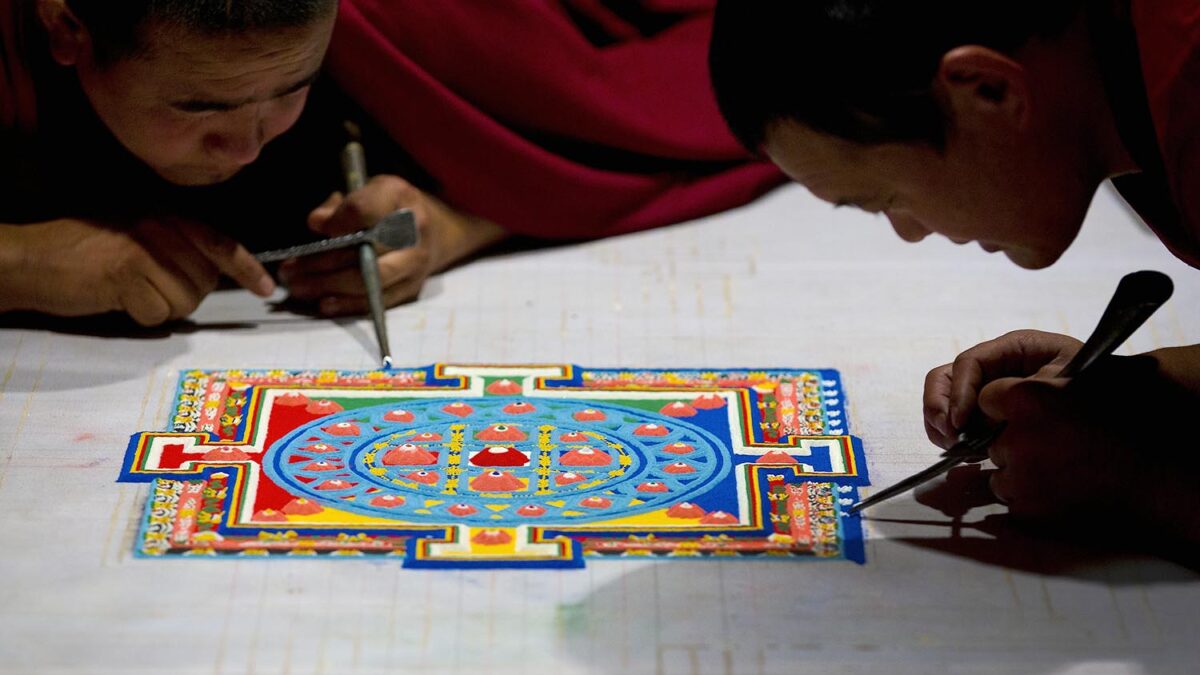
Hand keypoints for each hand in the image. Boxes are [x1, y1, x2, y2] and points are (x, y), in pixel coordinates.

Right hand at [0, 218, 274, 325]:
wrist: (30, 258)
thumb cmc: (82, 252)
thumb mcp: (135, 237)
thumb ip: (174, 249)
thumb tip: (213, 274)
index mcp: (165, 217)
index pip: (220, 243)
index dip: (247, 268)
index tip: (266, 289)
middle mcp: (160, 229)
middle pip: (204, 283)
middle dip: (183, 296)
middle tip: (146, 288)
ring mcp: (145, 251)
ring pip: (184, 302)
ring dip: (159, 308)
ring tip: (128, 292)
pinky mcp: (127, 276)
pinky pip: (156, 314)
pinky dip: (138, 316)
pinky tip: (116, 300)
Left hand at [277, 176, 507, 315]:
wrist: (435, 230)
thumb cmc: (389, 207)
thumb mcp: (366, 190)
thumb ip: (339, 205)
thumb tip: (316, 224)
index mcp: (400, 196)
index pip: (363, 209)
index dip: (337, 220)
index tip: (315, 227)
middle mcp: (414, 230)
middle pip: (364, 251)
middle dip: (321, 263)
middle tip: (289, 270)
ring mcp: (416, 263)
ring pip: (369, 281)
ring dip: (329, 287)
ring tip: (297, 287)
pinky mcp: (412, 288)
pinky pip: (377, 302)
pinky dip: (348, 305)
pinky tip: (323, 303)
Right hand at [923, 329, 1081, 448]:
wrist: (1123, 410)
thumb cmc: (1095, 386)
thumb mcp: (1064, 380)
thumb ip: (1022, 390)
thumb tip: (983, 406)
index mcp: (1013, 349)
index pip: (970, 362)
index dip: (959, 392)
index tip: (960, 422)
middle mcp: (994, 367)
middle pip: (946, 378)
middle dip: (939, 406)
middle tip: (949, 436)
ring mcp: (989, 392)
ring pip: (946, 401)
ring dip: (940, 424)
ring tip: (956, 448)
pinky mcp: (989, 416)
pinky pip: (958, 422)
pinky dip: (953, 437)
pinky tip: (968, 453)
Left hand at [925, 330, 1199, 546]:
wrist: (1162, 473)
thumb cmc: (1130, 419)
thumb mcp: (1083, 383)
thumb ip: (1040, 383)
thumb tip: (1006, 387)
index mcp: (1028, 398)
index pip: (987, 399)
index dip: (1007, 407)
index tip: (1027, 412)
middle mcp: (1017, 438)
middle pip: (993, 440)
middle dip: (1015, 443)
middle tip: (1055, 444)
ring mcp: (1021, 478)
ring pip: (1001, 473)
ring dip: (1021, 472)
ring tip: (1065, 468)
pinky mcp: (1029, 510)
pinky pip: (1014, 501)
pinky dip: (1032, 498)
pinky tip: (1066, 488)